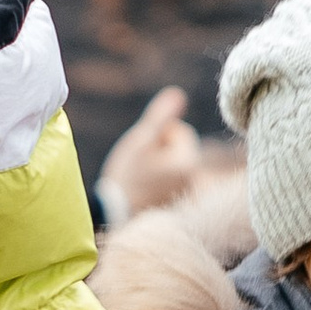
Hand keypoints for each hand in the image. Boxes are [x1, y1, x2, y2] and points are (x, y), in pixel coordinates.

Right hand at [98, 87, 198, 224]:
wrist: (115, 216)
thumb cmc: (127, 177)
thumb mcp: (140, 141)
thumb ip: (161, 117)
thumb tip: (178, 93)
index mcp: (188, 160)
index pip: (181, 131)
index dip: (159, 135)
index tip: (143, 152)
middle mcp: (195, 178)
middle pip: (179, 150)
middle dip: (161, 152)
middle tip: (140, 166)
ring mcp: (188, 194)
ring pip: (175, 166)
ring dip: (160, 167)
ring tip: (141, 180)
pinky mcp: (179, 206)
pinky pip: (172, 183)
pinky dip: (161, 183)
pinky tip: (146, 191)